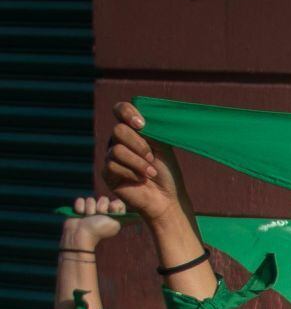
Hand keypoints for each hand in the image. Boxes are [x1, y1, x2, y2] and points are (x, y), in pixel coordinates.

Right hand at [63, 196, 126, 249]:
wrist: (81, 233)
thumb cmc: (99, 229)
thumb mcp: (114, 224)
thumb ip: (120, 214)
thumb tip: (117, 206)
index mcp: (113, 216)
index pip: (118, 203)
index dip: (114, 206)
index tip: (111, 211)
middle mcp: (103, 212)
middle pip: (104, 199)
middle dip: (100, 207)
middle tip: (98, 216)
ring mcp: (91, 209)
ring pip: (91, 199)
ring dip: (89, 208)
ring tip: (88, 217)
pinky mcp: (80, 208)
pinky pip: (81, 200)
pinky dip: (80, 207)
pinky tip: (80, 214)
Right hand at [102, 102, 183, 221]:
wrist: (166, 197)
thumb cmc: (167, 172)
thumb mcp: (162, 146)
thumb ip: (150, 130)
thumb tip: (140, 119)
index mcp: (132, 131)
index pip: (120, 110)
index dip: (127, 113)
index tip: (141, 125)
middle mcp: (118, 141)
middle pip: (118, 131)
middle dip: (139, 145)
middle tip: (152, 157)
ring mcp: (110, 157)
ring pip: (117, 150)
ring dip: (138, 162)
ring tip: (151, 172)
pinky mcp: (107, 173)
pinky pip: (113, 166)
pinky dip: (132, 173)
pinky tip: (141, 179)